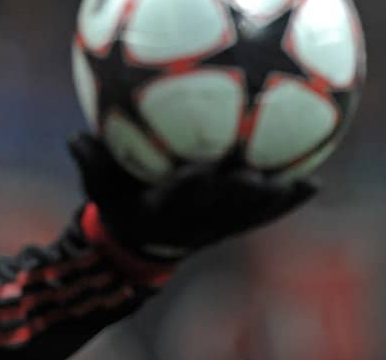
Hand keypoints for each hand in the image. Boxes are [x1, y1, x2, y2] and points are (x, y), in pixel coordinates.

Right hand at [68, 133, 316, 258]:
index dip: (190, 185)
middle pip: (221, 206)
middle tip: (255, 174)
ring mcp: (218, 225)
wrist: (139, 249)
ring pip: (249, 214)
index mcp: (164, 207)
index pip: (178, 196)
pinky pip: (264, 215)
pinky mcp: (233, 227)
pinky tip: (313, 184)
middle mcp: (196, 219)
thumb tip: (72, 136)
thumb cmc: (118, 207)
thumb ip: (91, 161)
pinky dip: (287, 202)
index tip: (200, 168)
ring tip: (302, 183)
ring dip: (272, 200)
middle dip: (237, 193)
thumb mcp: (98, 188)